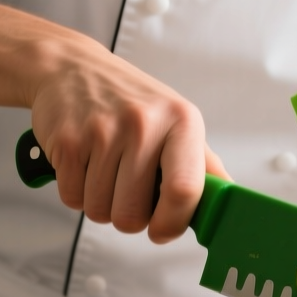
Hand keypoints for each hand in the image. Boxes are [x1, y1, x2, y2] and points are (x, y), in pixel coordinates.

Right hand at [31, 34, 228, 243]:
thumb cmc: (130, 101)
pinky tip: (84, 164)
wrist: (73, 67)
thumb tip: (229, 202)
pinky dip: (76, 192)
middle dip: (129, 216)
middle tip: (128, 190)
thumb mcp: (177, 122)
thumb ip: (204, 165)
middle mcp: (144, 124)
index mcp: (182, 121)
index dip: (171, 224)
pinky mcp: (67, 141)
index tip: (162, 230)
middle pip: (133, 214)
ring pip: (101, 211)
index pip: (184, 191)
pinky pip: (73, 199)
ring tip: (105, 171)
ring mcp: (103, 131)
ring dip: (101, 203)